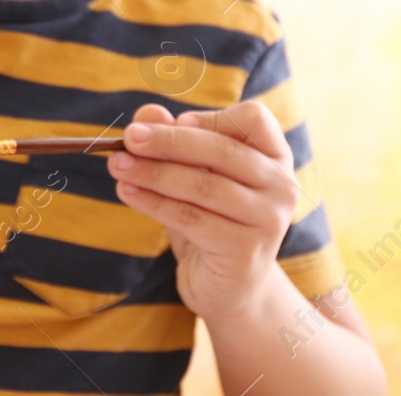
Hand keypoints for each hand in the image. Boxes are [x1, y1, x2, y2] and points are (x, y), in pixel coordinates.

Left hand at [107, 100, 298, 322]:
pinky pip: (191, 217)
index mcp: (275, 157)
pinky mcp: (245, 251)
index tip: (177, 122)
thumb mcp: (192, 175)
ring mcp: (268, 220)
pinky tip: (127, 191)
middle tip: (128, 137)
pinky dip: (153, 201)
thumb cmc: (210, 219)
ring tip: (118, 165)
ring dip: (154, 172)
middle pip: (222, 150)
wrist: (227, 287)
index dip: (213, 118)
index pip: (253, 119)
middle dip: (168, 141)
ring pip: (203, 185)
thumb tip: (147, 113)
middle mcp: (281, 185)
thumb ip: (173, 140)